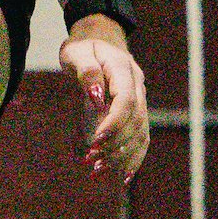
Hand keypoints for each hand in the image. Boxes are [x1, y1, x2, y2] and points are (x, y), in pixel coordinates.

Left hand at [60, 25, 148, 180]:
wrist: (99, 40)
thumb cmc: (83, 47)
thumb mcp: (77, 53)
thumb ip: (86, 71)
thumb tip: (97, 97)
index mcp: (124, 70)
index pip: (126, 100)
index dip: (114, 123)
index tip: (96, 142)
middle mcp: (138, 87)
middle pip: (136, 122)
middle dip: (116, 144)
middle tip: (92, 161)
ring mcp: (141, 101)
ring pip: (141, 134)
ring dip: (123, 156)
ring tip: (98, 171)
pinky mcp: (136, 113)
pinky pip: (140, 138)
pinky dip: (133, 158)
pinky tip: (122, 178)